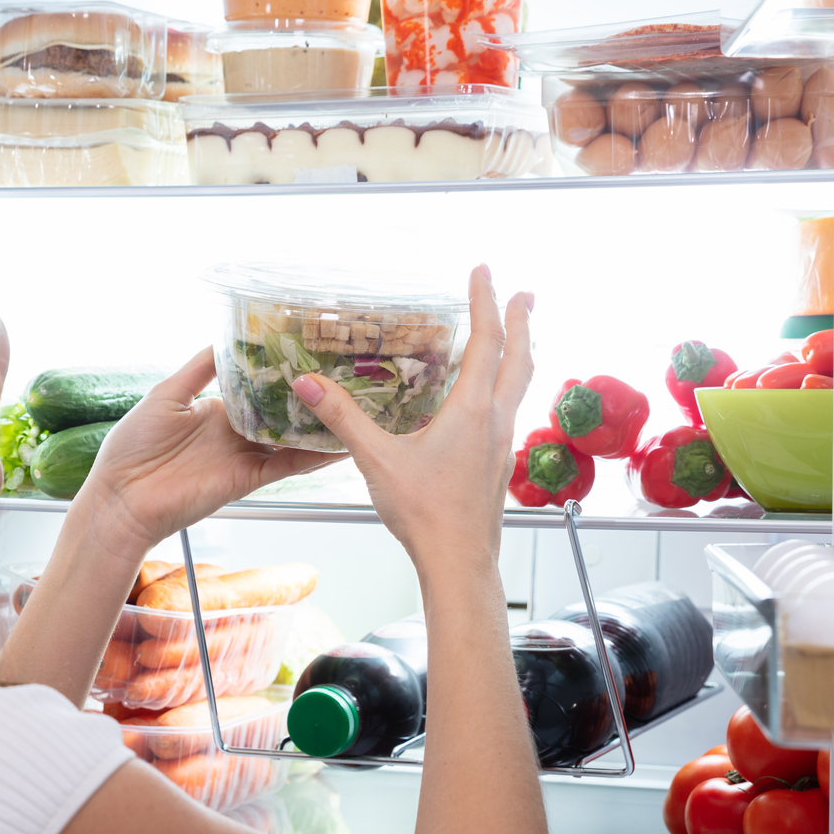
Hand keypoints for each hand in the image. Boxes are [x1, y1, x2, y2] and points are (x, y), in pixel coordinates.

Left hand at [76, 350, 332, 559]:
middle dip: (307, 398)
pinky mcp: (247, 480)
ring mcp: (242, 457)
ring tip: (354, 406)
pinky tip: (338, 443)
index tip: (308, 352)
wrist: (121, 499)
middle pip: (279, 412)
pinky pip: (285, 465)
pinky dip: (312, 456)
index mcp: (214, 410)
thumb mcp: (165, 394)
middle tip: (344, 375)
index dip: (280, 373)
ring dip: (318, 426)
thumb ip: (198, 369)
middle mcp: (233, 433)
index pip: (256, 388)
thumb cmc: (132, 447)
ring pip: (290, 438)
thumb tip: (224, 338)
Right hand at [291, 267, 532, 570]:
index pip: (486, 341)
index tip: (484, 272)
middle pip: (520, 359)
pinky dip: (505, 389)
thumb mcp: (376, 460)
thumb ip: (343, 418)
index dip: (485, 302)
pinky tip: (488, 402)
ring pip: (519, 387)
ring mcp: (501, 445)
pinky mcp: (498, 466)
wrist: (458, 562)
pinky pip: (508, 413)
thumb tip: (308, 384)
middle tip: (525, 293)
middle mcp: (494, 421)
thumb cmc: (425, 513)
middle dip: (522, 321)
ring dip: (520, 354)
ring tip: (515, 338)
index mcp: (471, 410)